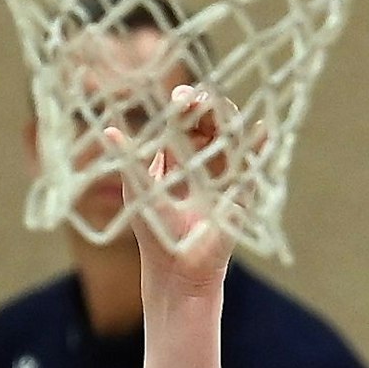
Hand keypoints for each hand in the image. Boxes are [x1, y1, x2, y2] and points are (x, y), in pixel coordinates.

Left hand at [108, 84, 246, 295]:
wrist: (176, 269)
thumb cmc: (154, 232)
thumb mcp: (138, 191)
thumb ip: (127, 160)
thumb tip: (108, 130)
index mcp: (175, 159)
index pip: (184, 122)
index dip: (185, 106)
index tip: (181, 98)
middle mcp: (202, 163)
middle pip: (211, 123)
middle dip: (207, 108)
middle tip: (199, 101)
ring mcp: (223, 175)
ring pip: (232, 138)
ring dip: (228, 121)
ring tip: (220, 111)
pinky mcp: (241, 192)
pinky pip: (253, 164)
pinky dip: (259, 147)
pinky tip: (260, 131)